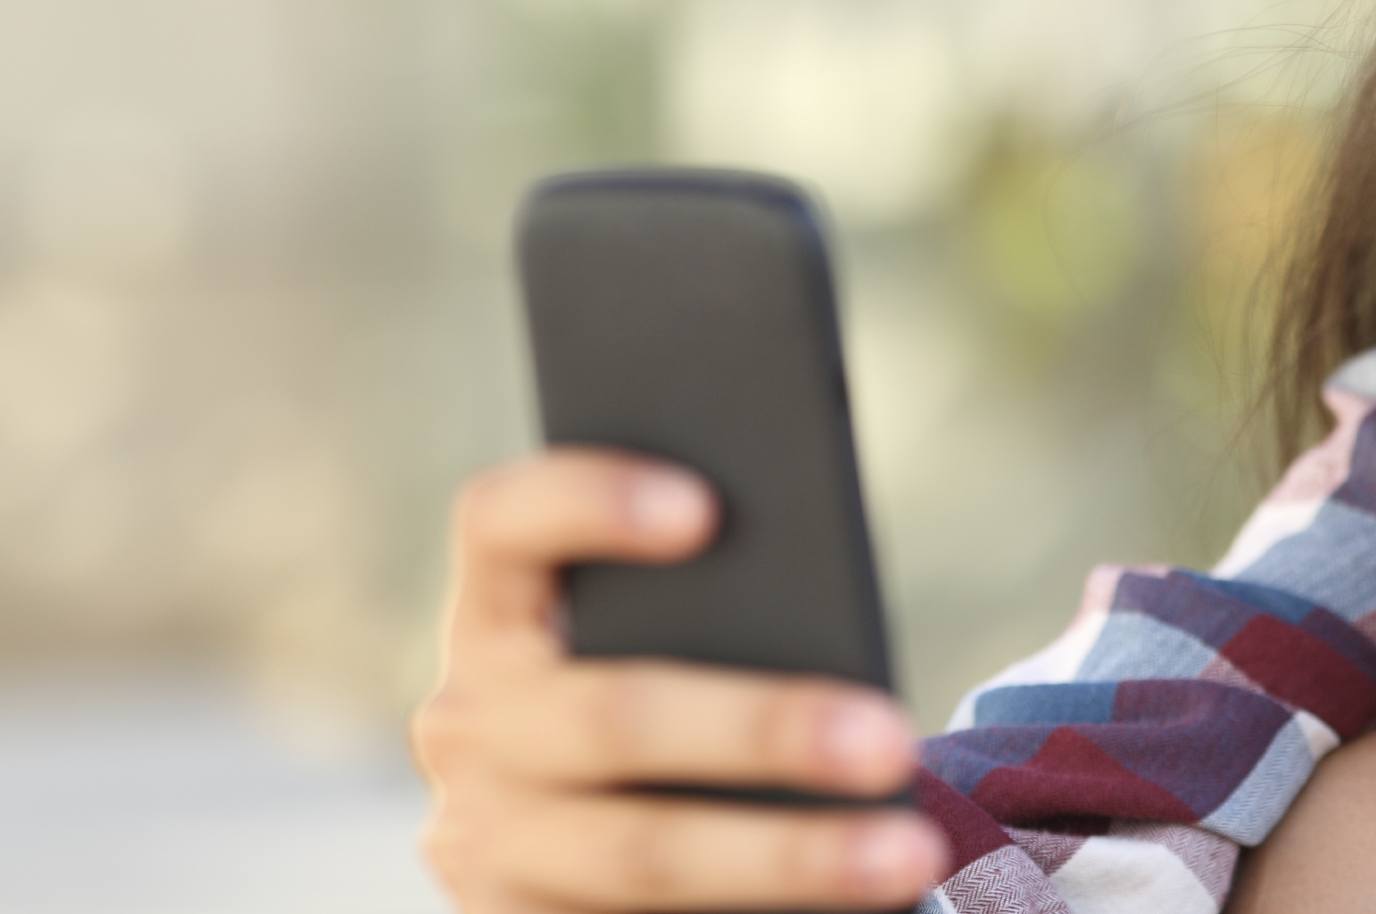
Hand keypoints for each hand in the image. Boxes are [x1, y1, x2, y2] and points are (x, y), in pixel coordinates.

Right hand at [412, 448, 948, 911]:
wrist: (591, 841)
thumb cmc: (672, 685)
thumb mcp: (663, 637)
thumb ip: (709, 606)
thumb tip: (824, 615)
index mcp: (496, 612)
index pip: (504, 521)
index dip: (589, 501)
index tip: (705, 509)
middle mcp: (467, 723)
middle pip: (614, 715)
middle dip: (764, 731)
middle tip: (892, 740)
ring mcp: (483, 841)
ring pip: (643, 853)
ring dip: (788, 857)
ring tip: (908, 850)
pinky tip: (856, 909)